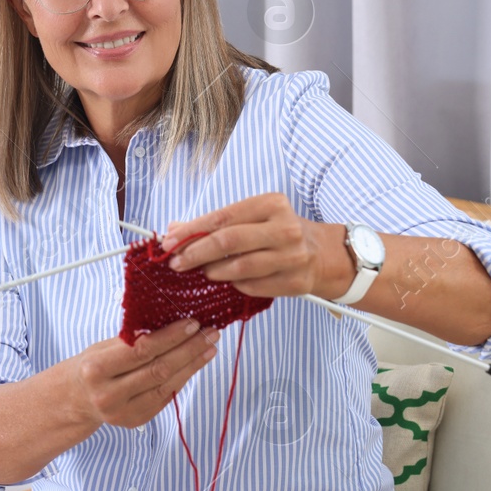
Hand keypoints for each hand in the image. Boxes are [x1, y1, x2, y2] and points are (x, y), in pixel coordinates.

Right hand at [65, 319, 221, 428]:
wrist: (76, 400)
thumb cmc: (92, 366)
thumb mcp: (104, 347)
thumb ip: (133, 340)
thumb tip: (172, 323)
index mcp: (96, 370)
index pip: (142, 350)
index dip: (171, 336)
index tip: (192, 323)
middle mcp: (109, 394)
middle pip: (159, 369)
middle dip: (189, 349)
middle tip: (210, 333)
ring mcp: (123, 412)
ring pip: (167, 385)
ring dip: (192, 365)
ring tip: (209, 347)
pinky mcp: (136, 421)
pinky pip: (166, 397)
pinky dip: (182, 378)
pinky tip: (194, 364)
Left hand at [159, 193, 346, 299]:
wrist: (322, 253)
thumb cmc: (278, 232)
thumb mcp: (251, 218)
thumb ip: (214, 223)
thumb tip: (173, 230)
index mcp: (271, 204)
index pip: (222, 217)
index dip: (191, 232)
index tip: (169, 243)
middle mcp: (285, 228)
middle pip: (228, 242)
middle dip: (196, 254)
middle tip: (176, 263)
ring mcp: (292, 257)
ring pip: (240, 268)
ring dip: (213, 272)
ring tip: (202, 273)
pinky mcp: (294, 282)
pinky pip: (253, 287)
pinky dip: (234, 285)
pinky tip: (227, 282)